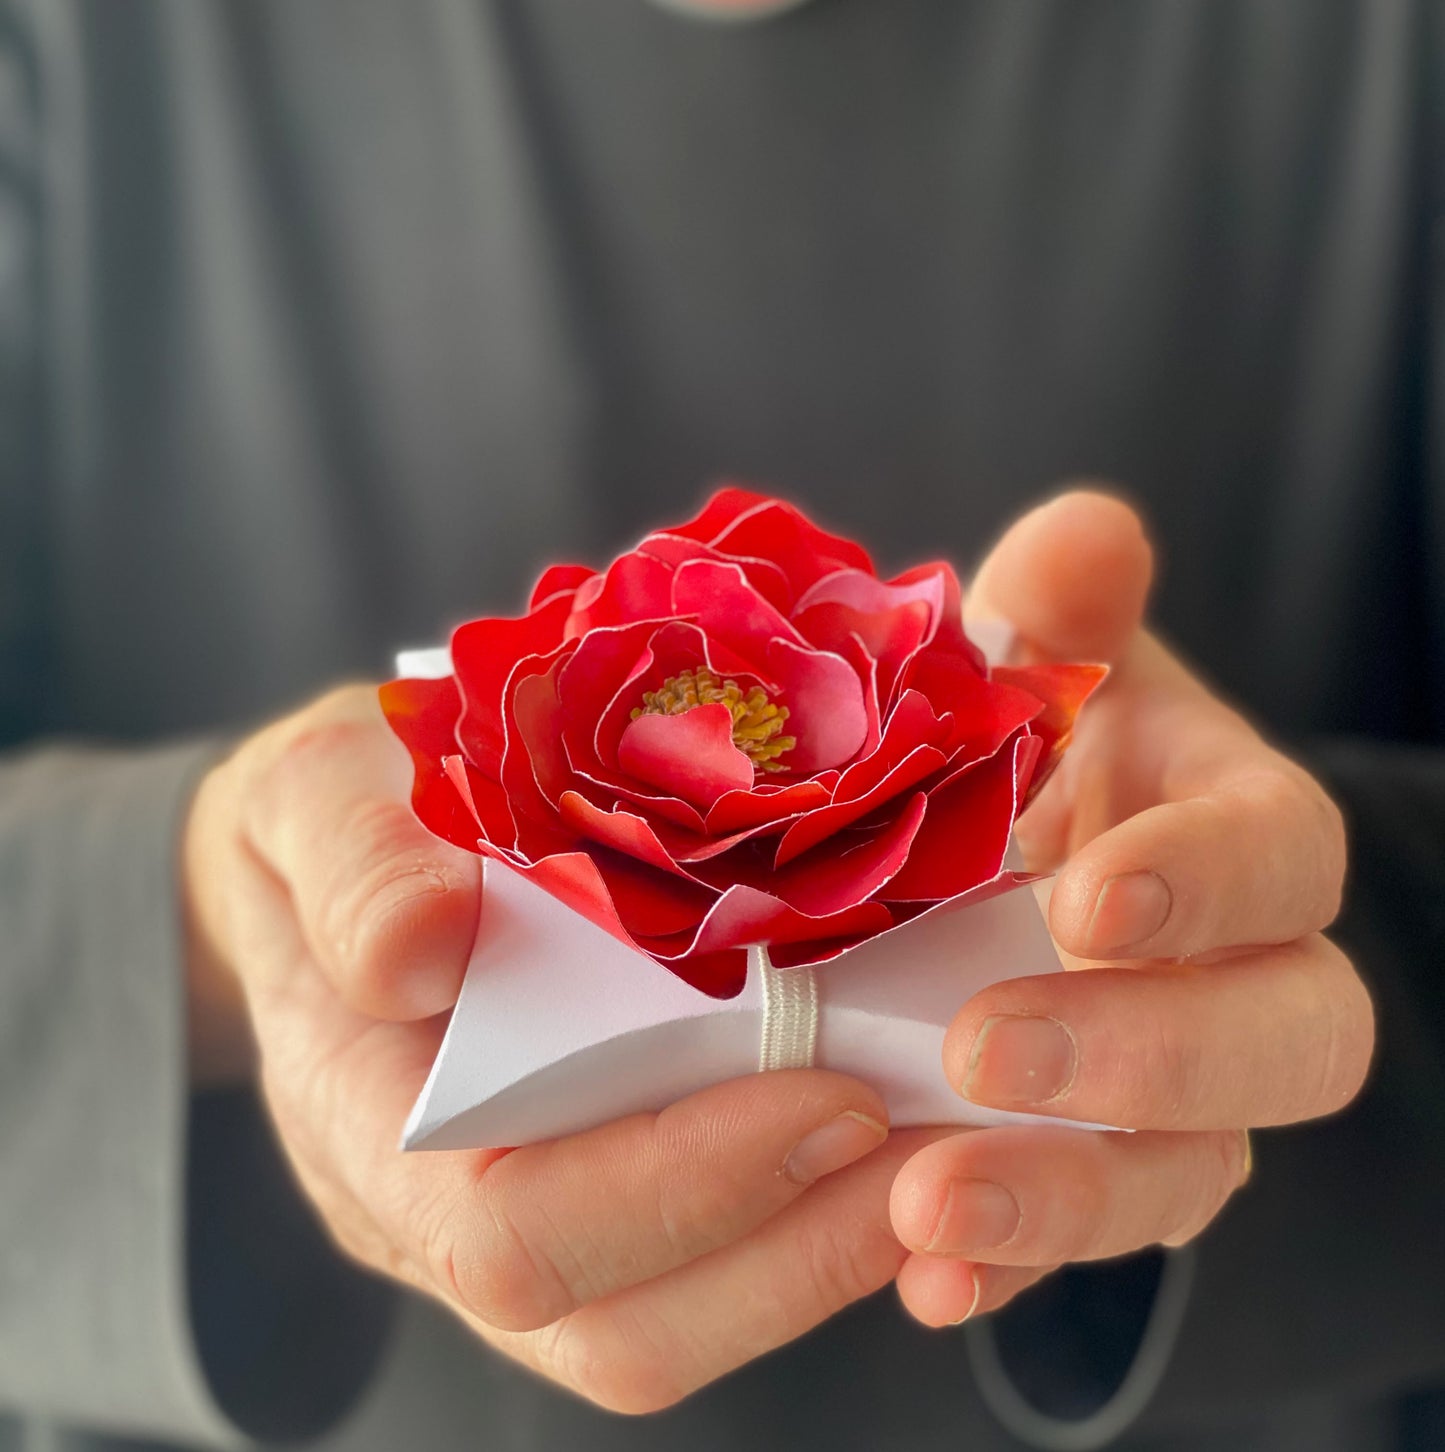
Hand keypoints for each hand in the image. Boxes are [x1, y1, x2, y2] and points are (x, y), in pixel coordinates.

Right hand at [184, 688, 930, 1411]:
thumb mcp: (317, 794)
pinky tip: (894, 1135)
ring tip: (946, 1155)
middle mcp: (442, 1211)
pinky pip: (701, 1263)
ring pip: (674, 1318)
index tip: (828, 1095)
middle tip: (936, 1148)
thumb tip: (420, 949)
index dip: (678, 1182)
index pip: (516, 1230)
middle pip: (619, 1321)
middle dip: (793, 1251)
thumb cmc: (333, 812)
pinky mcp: (591, 1185)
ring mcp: (523, 1209)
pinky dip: (809, 1221)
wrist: (339, 841)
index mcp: (365, 1121)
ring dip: (823, 1255)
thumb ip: (354, 868)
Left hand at [888, 492, 1374, 1324]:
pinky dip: (1004, 1265)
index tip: (1093, 901)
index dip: (1208, 883)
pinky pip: (1076, 1238)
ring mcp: (1174, 1093)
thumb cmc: (1017, 753)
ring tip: (931, 1208)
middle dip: (1152, 1057)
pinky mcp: (1093, 1171)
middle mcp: (1235, 975)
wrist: (978, 867)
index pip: (1281, 860)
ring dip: (1066, 1197)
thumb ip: (1056, 620)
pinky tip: (920, 1277)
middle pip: (1283, 1043)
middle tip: (992, 1053)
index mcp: (1234, 838)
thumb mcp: (1029, 678)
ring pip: (1188, 1171)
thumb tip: (1089, 531)